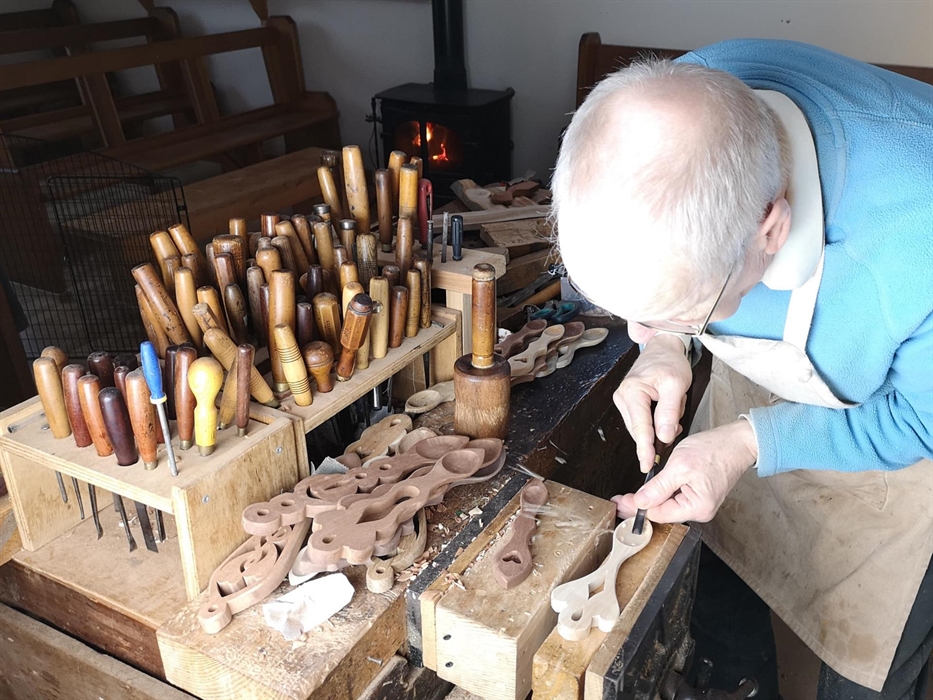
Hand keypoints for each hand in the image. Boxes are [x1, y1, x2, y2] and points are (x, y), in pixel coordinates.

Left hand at [611, 420, 757, 523]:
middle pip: (662, 512)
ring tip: (630, 496)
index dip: (636, 508)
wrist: (737, 441)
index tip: (619, 502)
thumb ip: (658, 487)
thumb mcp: (679, 466)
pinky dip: (662, 493)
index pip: (658, 514)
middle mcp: (700, 511)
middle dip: (640, 505)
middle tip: (619, 500)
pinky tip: (650, 489)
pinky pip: (676, 497)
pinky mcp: (700, 495)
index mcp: (697, 507)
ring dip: (650, 498)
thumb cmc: (714, 450)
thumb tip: (640, 502)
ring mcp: (700, 504)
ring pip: (668, 505)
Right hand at [614, 332, 691, 471]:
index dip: (645, 449)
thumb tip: (664, 437)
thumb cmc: (669, 362)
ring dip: (659, 424)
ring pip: (642, 426)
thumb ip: (669, 412)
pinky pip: (643, 420)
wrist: (663, 348)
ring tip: (672, 404)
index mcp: (632, 392)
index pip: (640, 427)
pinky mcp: (629, 402)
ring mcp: (623, 400)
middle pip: (639, 429)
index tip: (647, 465)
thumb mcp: (676, 385)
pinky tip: (665, 408)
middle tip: (675, 416)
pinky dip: (656, 420)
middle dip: (659, 431)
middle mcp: (623, 397)